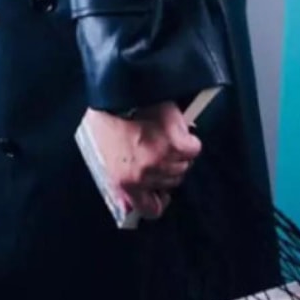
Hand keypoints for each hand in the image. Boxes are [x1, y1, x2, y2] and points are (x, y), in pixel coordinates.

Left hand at [84, 102, 201, 221]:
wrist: (117, 90)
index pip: (150, 209)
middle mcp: (145, 175)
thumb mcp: (106, 154)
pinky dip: (189, 138)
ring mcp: (162, 160)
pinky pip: (193, 148)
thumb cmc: (109, 118)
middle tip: (158, 145)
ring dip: (178, 150)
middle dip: (167, 165)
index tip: (161, 192)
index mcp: (124, 180)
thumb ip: (122, 177)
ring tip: (164, 132)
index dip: (158, 201)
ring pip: (184, 164)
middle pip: (171, 180)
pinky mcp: (176, 143)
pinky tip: (177, 127)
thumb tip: (134, 198)